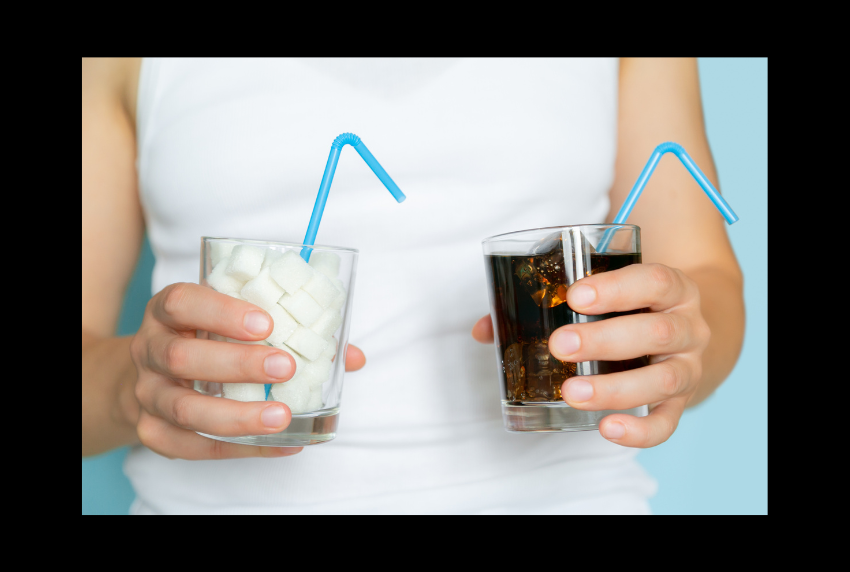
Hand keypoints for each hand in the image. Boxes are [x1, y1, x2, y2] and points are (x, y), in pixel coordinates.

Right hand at [129, 282, 365, 459]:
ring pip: (184, 408)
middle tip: (285, 367)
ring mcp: (148, 393)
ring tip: (282, 415)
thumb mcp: (234, 322)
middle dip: (236, 364)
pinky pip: (189, 447)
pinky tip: (277, 444)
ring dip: (236, 415)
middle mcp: (150, 349)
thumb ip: (289, 330)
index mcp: (169, 312)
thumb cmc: (207, 339)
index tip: (266, 323)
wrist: (153, 375)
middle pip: (181, 357)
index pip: (182, 302)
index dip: (221, 311)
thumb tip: (351, 355)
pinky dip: (237, 448)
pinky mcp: (152, 431)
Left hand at [472, 263, 709, 447]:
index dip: (617, 288)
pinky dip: (639, 431)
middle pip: (656, 332)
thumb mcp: (608, 293)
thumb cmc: (632, 307)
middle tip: (560, 345)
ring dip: (615, 388)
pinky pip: (667, 423)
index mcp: (671, 289)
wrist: (683, 333)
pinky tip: (607, 428)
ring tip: (571, 392)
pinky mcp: (681, 403)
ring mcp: (688, 367)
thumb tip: (485, 328)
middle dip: (605, 340)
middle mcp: (688, 327)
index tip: (575, 296)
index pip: (655, 281)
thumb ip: (548, 302)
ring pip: (662, 380)